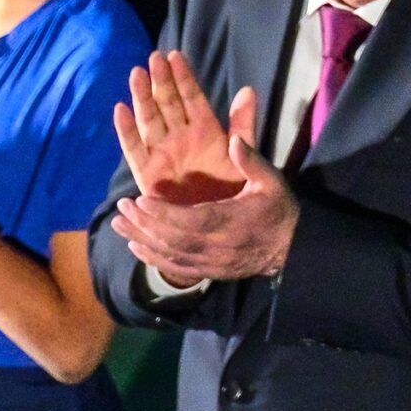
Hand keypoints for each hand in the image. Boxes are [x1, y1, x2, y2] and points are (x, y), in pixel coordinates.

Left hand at [108, 132, 295, 284]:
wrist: (290, 249)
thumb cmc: (277, 209)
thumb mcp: (271, 180)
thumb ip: (251, 159)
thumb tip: (233, 139)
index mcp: (233, 221)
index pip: (194, 221)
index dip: (165, 214)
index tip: (141, 199)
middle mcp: (219, 246)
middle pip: (176, 240)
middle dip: (146, 224)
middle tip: (123, 206)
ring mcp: (213, 263)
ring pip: (172, 255)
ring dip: (143, 240)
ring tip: (119, 224)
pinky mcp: (209, 272)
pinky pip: (177, 268)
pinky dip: (154, 259)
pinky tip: (136, 245)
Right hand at [112, 51, 255, 205]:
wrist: (220, 226)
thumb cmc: (232, 188)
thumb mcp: (242, 153)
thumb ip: (242, 123)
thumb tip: (249, 90)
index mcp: (204, 130)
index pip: (192, 98)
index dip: (183, 77)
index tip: (174, 55)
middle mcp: (180, 137)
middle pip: (167, 104)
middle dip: (161, 81)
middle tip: (154, 57)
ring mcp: (162, 152)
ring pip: (149, 120)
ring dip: (142, 98)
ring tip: (137, 74)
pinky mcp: (147, 172)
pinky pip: (134, 148)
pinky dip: (127, 130)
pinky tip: (121, 110)